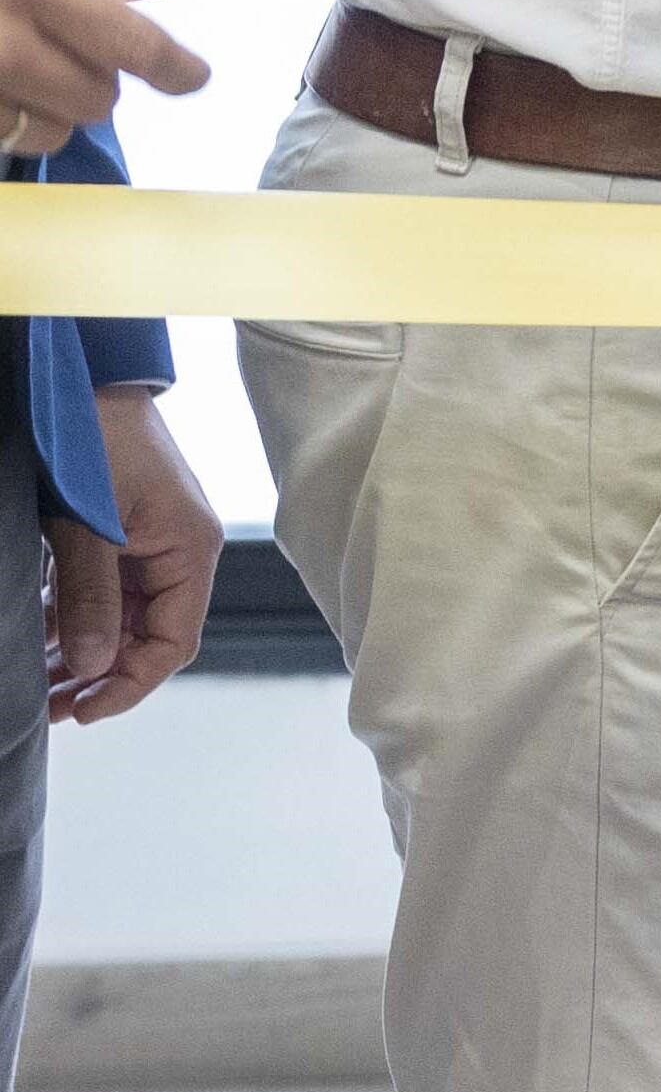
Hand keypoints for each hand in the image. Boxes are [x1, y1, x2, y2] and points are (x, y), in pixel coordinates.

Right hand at [0, 0, 208, 157]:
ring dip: (53, 107)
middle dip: (98, 78)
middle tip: (66, 45)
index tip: (193, 76)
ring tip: (17, 63)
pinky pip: (4, 140)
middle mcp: (2, 41)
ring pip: (54, 130)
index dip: (178, 68)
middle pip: (101, 97)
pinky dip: (8, 120)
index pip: (136, 44)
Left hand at [45, 386, 216, 726]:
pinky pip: (104, 592)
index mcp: (188, 552)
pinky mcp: (122, 534)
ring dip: (83, 654)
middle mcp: (177, 554)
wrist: (85, 381)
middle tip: (50, 707)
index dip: (131, 684)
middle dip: (101, 677)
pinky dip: (74, 620)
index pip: (174, 642)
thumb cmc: (96, 441)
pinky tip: (42, 641)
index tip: (83, 710)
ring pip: (122, 619)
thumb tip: (93, 668)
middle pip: (148, 637)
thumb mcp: (88, 527)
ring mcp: (149, 543)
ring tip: (40, 685)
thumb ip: (92, 598)